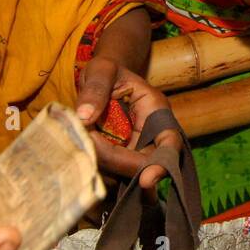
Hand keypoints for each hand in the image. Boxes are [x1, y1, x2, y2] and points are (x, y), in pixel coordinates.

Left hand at [78, 58, 180, 189]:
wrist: (101, 80)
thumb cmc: (106, 70)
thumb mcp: (102, 69)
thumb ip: (95, 88)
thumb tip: (84, 117)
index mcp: (155, 110)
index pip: (169, 141)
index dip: (162, 163)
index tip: (146, 180)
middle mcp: (151, 135)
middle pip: (145, 163)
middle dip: (119, 164)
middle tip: (90, 143)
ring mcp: (134, 149)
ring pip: (125, 171)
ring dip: (103, 164)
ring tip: (82, 139)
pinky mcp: (117, 158)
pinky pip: (110, 171)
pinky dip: (95, 166)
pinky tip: (80, 151)